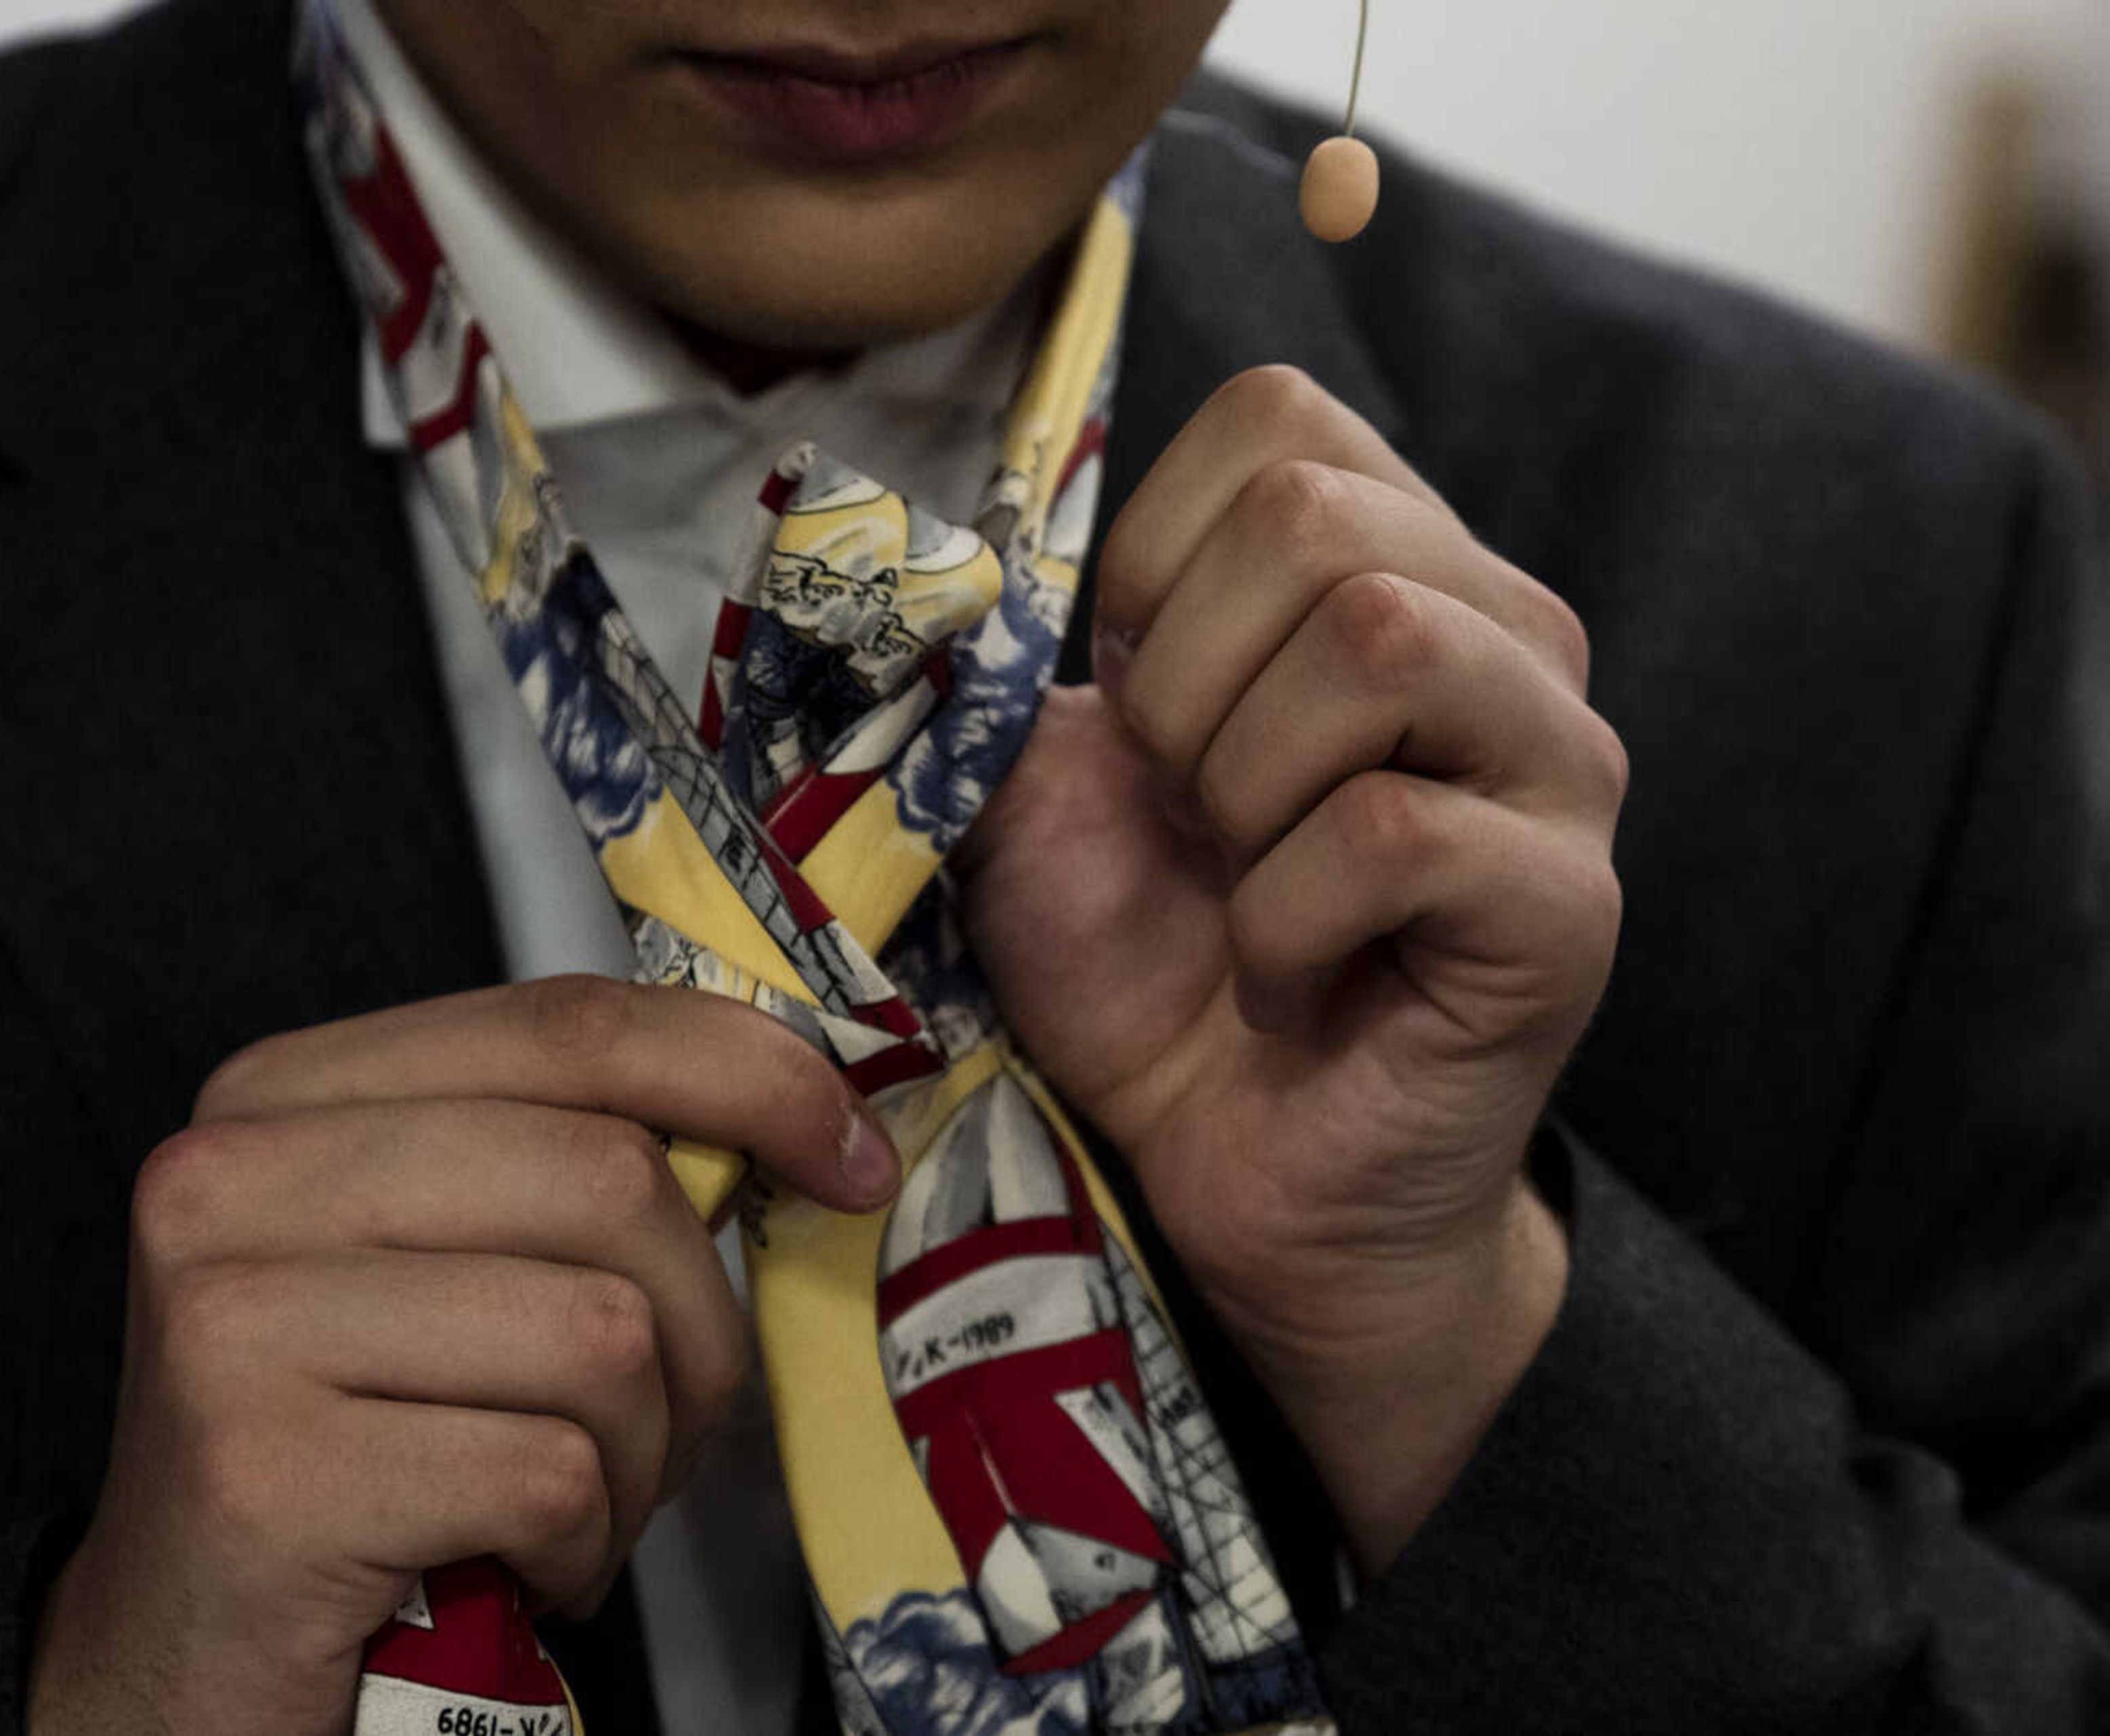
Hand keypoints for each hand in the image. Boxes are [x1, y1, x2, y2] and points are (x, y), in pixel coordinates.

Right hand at [26, 978, 899, 1734]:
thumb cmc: (350, 1463)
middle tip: (661, 1427)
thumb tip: (799, 1118)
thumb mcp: (439, 1272)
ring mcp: (235, 1322)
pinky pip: (550, 1472)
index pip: (567, 1026)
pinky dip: (580, 1544)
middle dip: (698, 1326)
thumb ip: (563, 1170)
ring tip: (573, 1505)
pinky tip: (521, 1567)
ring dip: (639, 1456)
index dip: (749, 1073)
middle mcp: (233, 1180)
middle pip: (609, 1178)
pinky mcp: (266, 1474)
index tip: (851, 1151)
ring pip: (602, 1332)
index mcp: (284, 1097)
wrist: (176, 1673)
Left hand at [962, 366, 1623, 1565]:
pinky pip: (1394, 834)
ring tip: (1243, 890)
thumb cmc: (1150, 963)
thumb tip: (948, 564)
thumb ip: (1016, 659)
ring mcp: (1557, 764)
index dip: (1154, 558)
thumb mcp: (1045, 785)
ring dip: (1243, 789)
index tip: (1139, 704)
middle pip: (1319, 517)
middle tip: (1193, 821)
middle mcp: (1504, 633)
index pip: (1279, 419)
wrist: (1229, 1170)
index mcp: (1388, 564)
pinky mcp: (1566, 905)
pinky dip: (1285, 922)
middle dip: (1187, 687)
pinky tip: (1288, 981)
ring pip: (1380, 641)